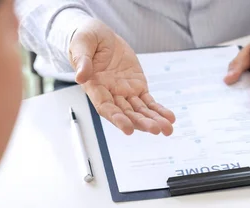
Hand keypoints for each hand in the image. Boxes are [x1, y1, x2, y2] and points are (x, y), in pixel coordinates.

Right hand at [69, 19, 174, 135]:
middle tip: (155, 129)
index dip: (117, 119)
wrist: (100, 35)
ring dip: (153, 120)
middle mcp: (110, 94)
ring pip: (140, 111)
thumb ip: (82, 60)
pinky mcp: (137, 87)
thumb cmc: (87, 40)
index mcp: (95, 86)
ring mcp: (125, 92)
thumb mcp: (82, 44)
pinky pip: (149, 102)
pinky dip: (159, 110)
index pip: (106, 107)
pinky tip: (169, 118)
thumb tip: (81, 76)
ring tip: (167, 129)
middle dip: (141, 123)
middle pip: (126, 113)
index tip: (128, 129)